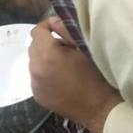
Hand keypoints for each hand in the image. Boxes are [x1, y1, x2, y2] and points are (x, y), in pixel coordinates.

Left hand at [29, 17, 121, 132]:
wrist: (99, 109)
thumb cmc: (96, 76)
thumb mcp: (84, 48)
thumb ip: (66, 31)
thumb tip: (53, 23)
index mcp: (47, 55)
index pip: (37, 32)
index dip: (46, 26)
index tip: (57, 27)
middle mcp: (35, 69)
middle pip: (33, 46)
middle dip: (45, 42)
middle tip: (64, 46)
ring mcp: (34, 84)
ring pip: (34, 62)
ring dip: (44, 58)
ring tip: (62, 63)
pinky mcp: (37, 95)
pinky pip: (36, 77)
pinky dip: (44, 73)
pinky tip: (59, 78)